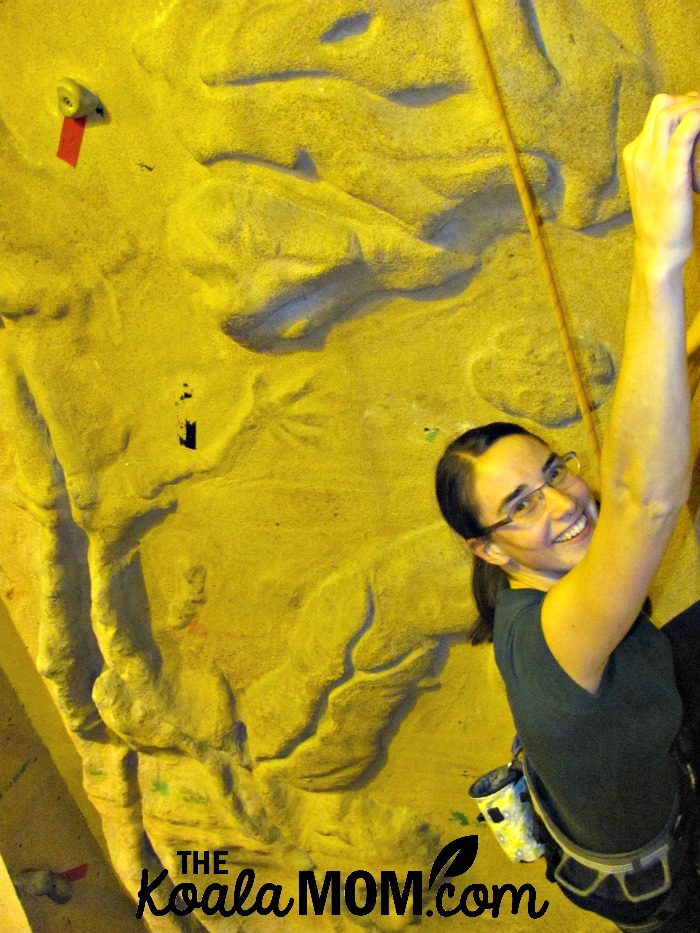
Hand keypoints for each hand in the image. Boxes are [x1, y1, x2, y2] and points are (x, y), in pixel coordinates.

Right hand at [623, 93, 699, 269]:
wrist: (657, 248)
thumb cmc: (662, 219)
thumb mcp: (655, 185)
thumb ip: (664, 162)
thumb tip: (685, 146)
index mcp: (634, 155)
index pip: (656, 114)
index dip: (682, 105)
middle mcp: (639, 154)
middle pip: (661, 105)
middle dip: (689, 100)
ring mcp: (652, 162)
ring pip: (670, 112)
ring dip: (695, 107)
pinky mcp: (671, 172)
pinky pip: (685, 132)